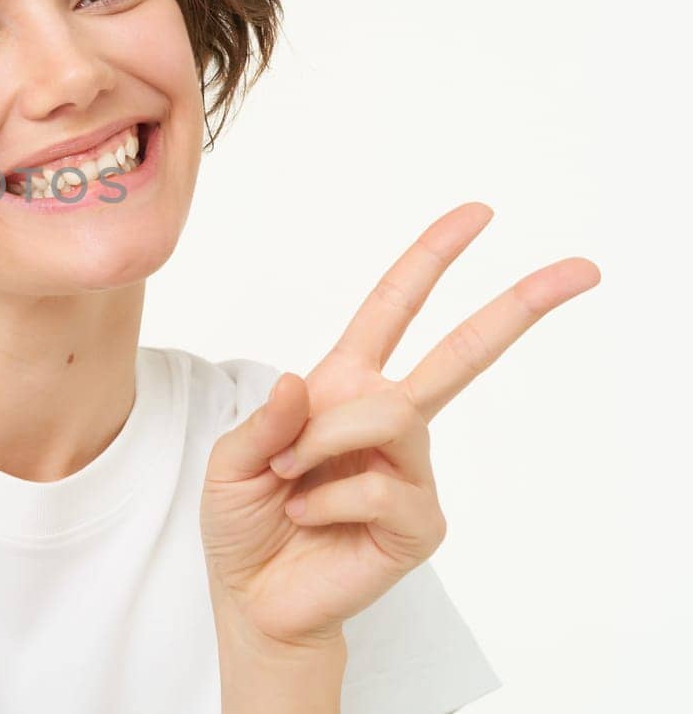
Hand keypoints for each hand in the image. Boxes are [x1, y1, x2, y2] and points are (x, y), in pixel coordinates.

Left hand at [200, 202, 599, 647]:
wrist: (254, 598)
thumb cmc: (245, 521)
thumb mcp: (230, 458)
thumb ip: (263, 418)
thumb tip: (301, 382)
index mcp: (343, 387)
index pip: (395, 311)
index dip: (431, 259)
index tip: (479, 214)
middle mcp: (387, 420)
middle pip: (462, 353)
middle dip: (518, 307)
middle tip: (581, 269)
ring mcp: (411, 470)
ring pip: (389, 413)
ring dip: (321, 442)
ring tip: (288, 478)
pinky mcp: (420, 521)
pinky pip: (380, 485)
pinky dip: (326, 497)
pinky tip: (309, 517)